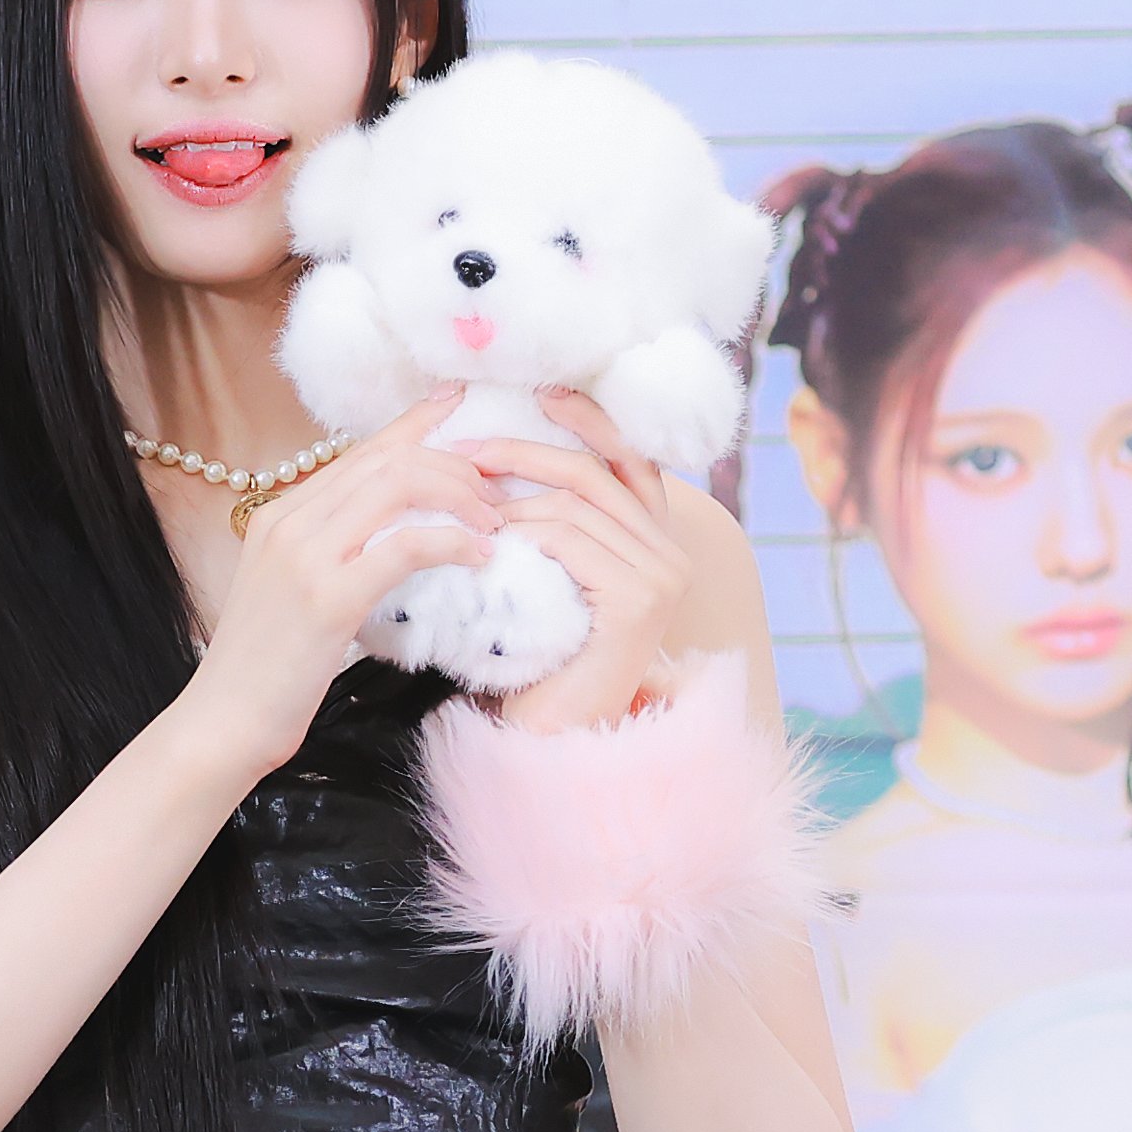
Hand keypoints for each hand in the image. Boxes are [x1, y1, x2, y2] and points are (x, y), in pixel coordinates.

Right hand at [177, 386, 501, 776]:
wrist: (223, 721)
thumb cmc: (264, 669)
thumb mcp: (291, 591)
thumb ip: (328, 552)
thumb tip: (387, 534)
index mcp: (280, 515)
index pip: (360, 451)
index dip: (414, 424)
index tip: (457, 405)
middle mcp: (289, 522)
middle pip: (387, 459)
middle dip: (452, 465)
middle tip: (492, 495)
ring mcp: (306, 556)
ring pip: (398, 486)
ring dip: (459, 496)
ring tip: (491, 524)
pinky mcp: (328, 598)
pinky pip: (405, 546)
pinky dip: (452, 542)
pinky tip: (478, 556)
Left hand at [467, 387, 692, 733]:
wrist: (545, 738)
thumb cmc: (534, 658)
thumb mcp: (543, 574)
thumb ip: (546, 521)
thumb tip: (497, 451)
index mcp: (654, 543)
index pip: (629, 460)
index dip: (588, 421)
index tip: (540, 393)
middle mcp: (672, 555)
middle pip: (598, 472)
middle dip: (526, 452)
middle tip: (464, 450)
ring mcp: (663, 579)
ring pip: (579, 504)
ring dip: (510, 496)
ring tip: (460, 502)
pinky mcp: (640, 603)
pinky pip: (573, 541)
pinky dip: (523, 534)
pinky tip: (485, 542)